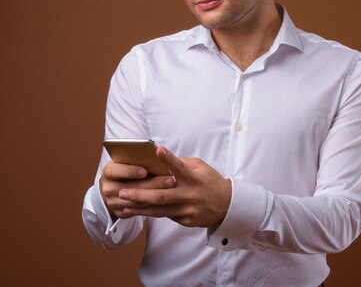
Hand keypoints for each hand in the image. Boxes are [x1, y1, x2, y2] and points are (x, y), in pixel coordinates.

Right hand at [100, 160, 174, 219]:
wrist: (115, 187)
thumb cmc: (127, 169)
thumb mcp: (128, 161)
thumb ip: (138, 159)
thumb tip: (158, 153)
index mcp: (109, 171)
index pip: (115, 171)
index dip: (129, 171)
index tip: (144, 171)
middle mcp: (107, 188)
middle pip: (129, 188)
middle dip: (152, 184)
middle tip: (170, 180)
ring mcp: (112, 202)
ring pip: (135, 201)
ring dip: (155, 196)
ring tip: (173, 189)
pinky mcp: (119, 213)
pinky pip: (138, 211)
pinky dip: (152, 206)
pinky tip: (167, 201)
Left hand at [117, 146, 231, 226]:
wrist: (227, 205)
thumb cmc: (210, 182)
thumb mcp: (201, 168)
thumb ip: (182, 164)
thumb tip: (161, 160)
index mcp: (194, 178)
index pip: (180, 167)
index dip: (169, 158)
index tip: (158, 149)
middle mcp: (190, 194)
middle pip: (161, 195)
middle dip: (140, 194)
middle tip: (122, 191)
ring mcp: (187, 209)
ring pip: (159, 210)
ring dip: (139, 207)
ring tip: (123, 203)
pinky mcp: (186, 220)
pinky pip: (165, 216)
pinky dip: (150, 213)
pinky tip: (136, 210)